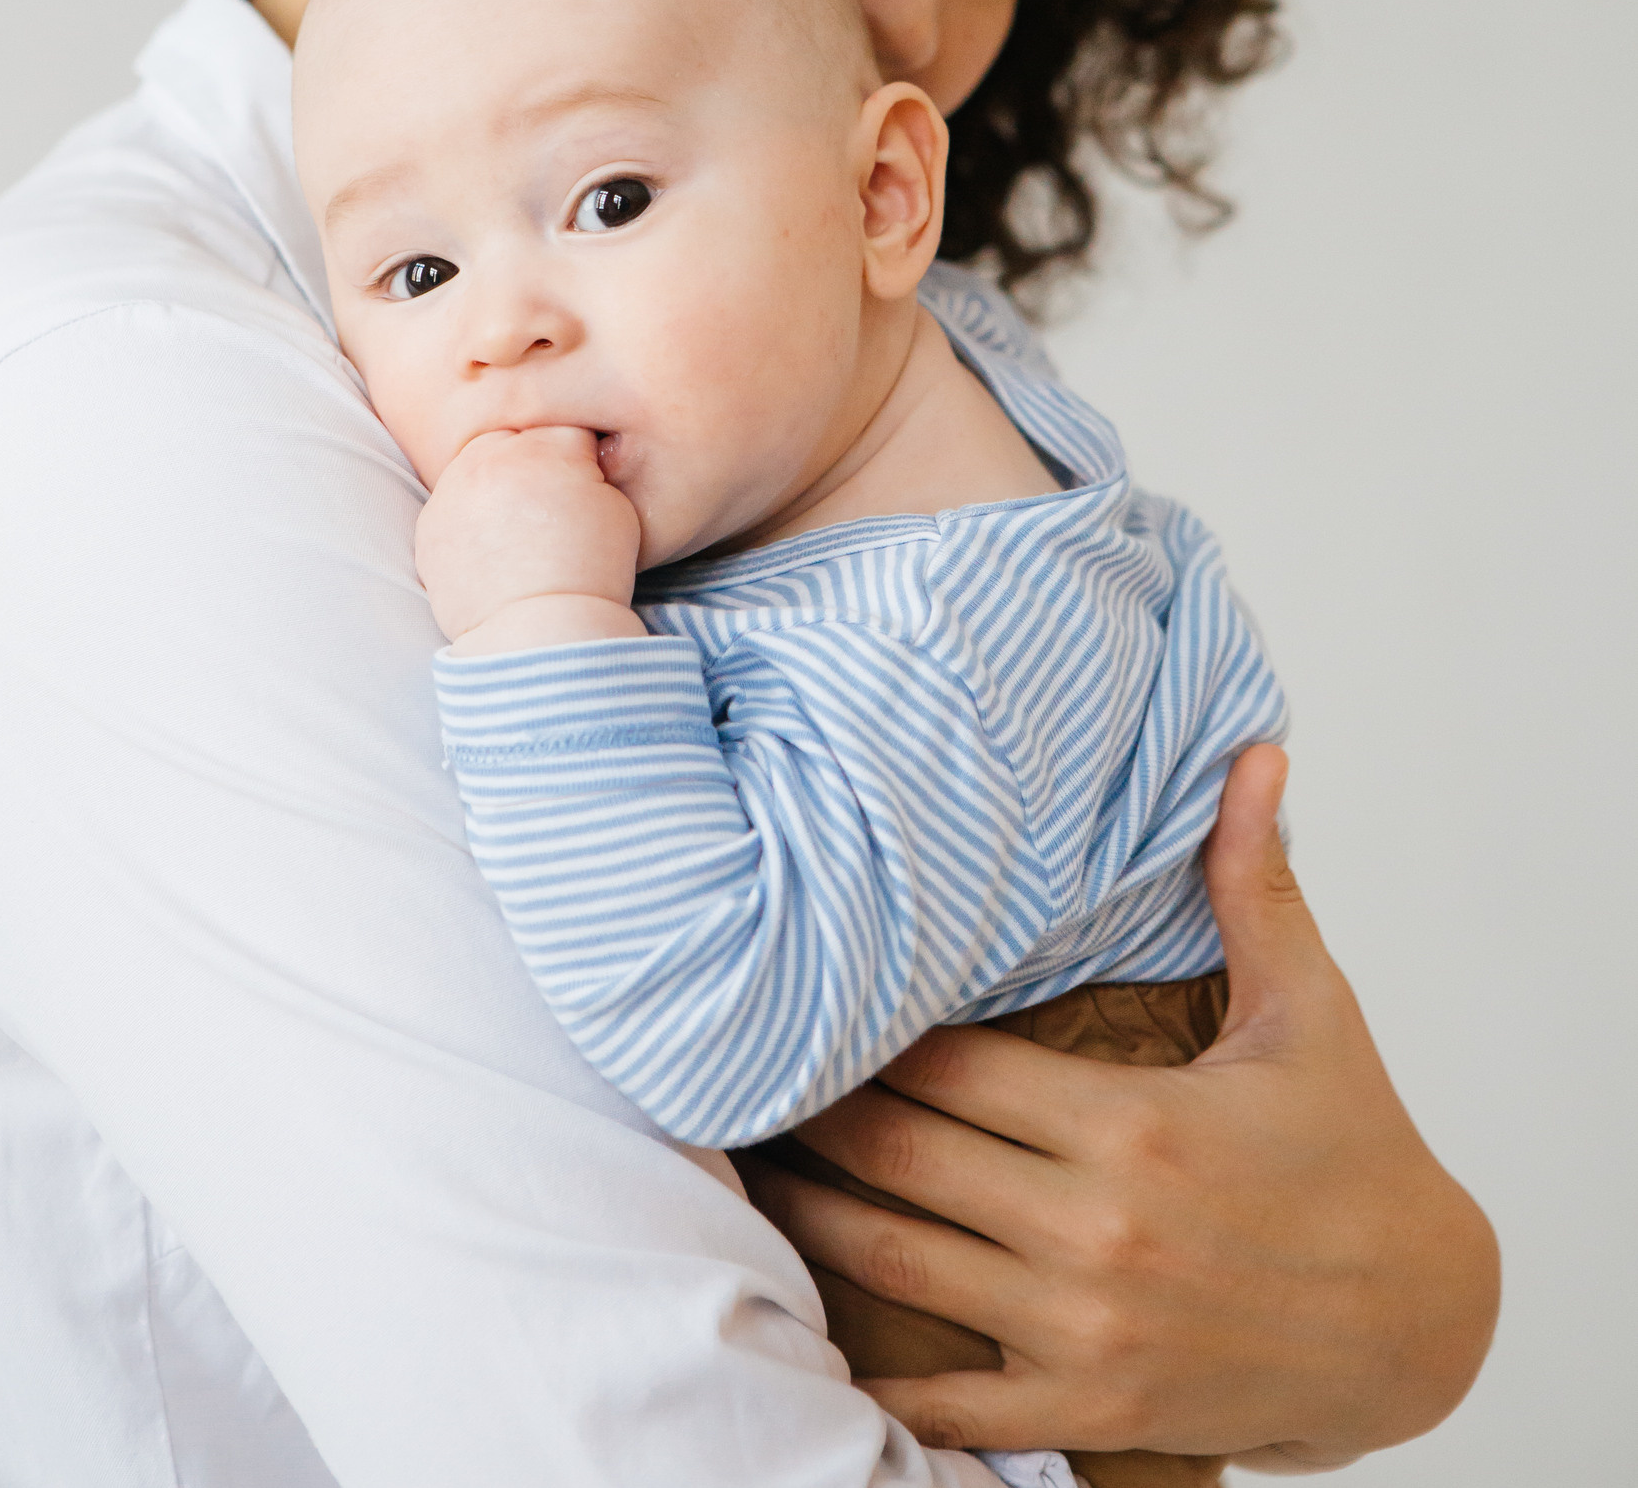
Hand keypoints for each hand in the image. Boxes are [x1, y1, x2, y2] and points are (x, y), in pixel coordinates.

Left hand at [415, 427, 642, 651]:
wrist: (539, 633)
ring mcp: (452, 489)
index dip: (578, 453)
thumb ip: (588, 466)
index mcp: (545, 444)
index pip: (563, 423)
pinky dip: (468, 521)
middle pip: (511, 436)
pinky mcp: (428, 525)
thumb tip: (571, 460)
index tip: (585, 480)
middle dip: (529, 461)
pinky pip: (451, 507)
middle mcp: (490, 455)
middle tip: (548, 504)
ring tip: (519, 530)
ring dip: (494, 486)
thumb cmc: (591, 573)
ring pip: (475, 468)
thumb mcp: (614, 506)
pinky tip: (492, 549)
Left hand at [744, 747, 1498, 1469]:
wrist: (1420, 1327)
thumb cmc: (1357, 1155)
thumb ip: (1255, 884)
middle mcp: (1095, 1228)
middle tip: (739, 1071)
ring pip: (897, 1263)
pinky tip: (812, 1329)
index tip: (804, 990)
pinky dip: (877, 1374)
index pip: (952, 1062)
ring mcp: (1085, 1327)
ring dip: (810, 1218)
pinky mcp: (1090, 1404)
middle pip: (901, 1153)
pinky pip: (953, 1402)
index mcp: (1133, 1123)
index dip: (869, 1027)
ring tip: (745, 1169)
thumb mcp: (1310, 1010)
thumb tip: (1256, 754)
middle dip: (814, 1111)